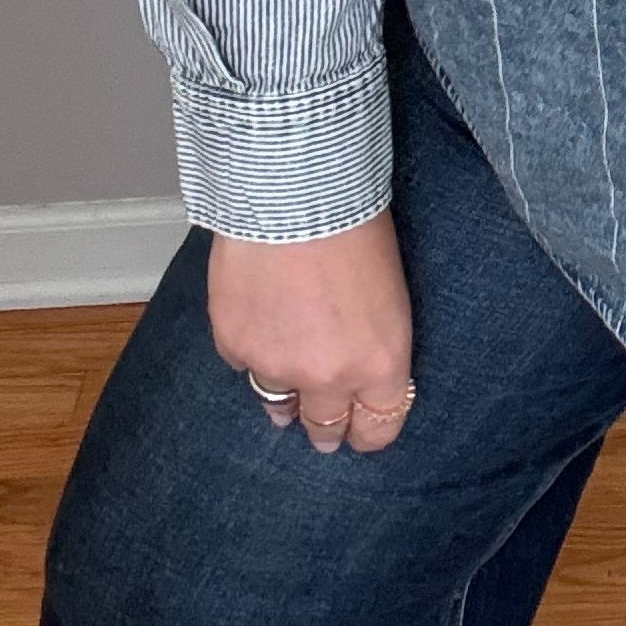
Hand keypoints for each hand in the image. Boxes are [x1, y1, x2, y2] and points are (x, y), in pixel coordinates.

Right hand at [207, 210, 416, 456]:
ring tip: (284, 390)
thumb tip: (354, 369)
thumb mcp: (390, 295)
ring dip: (283, 398)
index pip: (378, 428)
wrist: (295, 194)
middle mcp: (328, 378)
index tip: (362, 429)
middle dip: (326, 429)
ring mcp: (275, 366)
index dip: (369, 430)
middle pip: (325, 429)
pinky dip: (250, 348)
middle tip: (322, 429)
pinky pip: (242, 363)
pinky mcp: (234, 346)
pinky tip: (257, 321)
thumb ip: (373, 346)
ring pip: (277, 404)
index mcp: (380, 364)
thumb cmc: (355, 227)